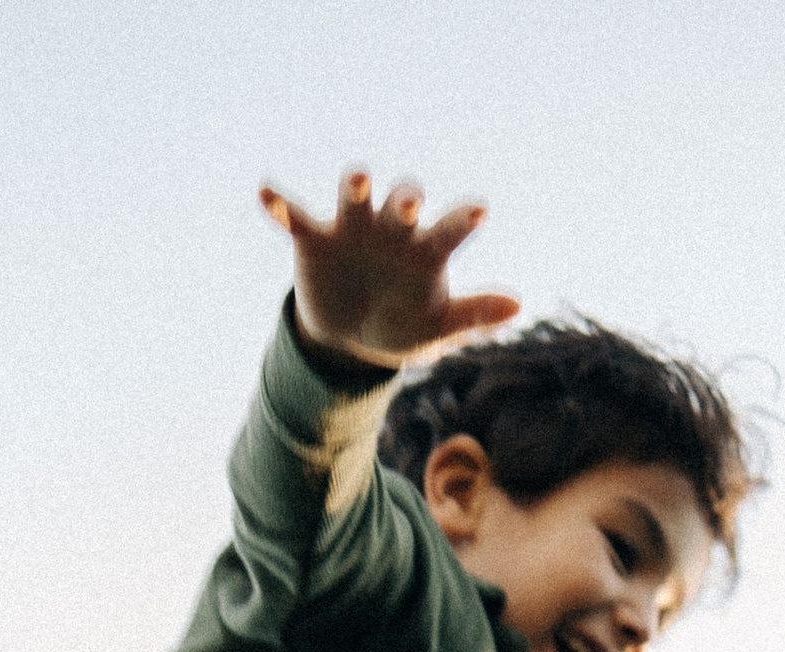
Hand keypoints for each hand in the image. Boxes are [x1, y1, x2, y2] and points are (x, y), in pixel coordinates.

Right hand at [259, 169, 520, 370]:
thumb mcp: (437, 328)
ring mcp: (352, 228)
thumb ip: (474, 316)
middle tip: (410, 204)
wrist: (350, 338)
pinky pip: (295, 216)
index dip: (462, 220)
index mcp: (425, 248)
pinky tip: (266, 194)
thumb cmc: (403, 323)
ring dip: (355, 186)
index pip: (449, 228)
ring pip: (354, 195)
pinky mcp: (314, 239)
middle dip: (406, 199)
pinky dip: (280, 205)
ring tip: (356, 180)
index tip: (480, 213)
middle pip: (402, 200)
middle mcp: (391, 227)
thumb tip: (518, 306)